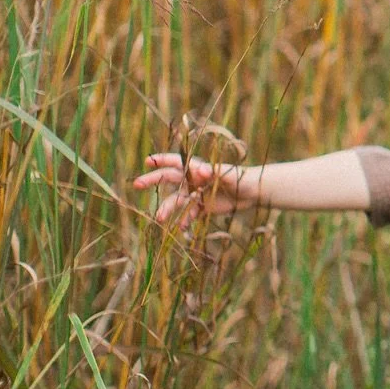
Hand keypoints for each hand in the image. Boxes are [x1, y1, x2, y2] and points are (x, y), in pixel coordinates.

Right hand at [134, 153, 252, 224]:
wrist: (252, 192)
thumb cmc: (241, 178)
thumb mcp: (228, 174)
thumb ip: (213, 171)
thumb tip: (198, 170)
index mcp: (197, 168)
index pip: (177, 162)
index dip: (161, 160)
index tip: (148, 161)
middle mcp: (193, 180)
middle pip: (169, 179)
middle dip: (152, 181)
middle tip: (137, 185)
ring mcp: (196, 194)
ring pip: (177, 201)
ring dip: (167, 209)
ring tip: (159, 218)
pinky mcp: (202, 207)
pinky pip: (189, 215)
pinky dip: (184, 221)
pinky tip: (180, 228)